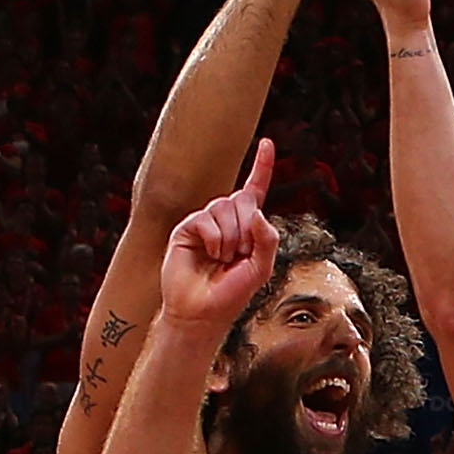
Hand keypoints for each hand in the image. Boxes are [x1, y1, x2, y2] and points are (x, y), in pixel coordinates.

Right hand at [162, 141, 279, 329]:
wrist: (202, 311)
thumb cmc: (231, 291)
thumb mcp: (261, 266)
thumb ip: (267, 238)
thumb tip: (256, 212)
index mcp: (246, 226)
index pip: (254, 190)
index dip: (261, 167)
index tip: (267, 142)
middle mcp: (225, 220)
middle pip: (243, 200)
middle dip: (248, 228)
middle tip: (239, 255)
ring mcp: (204, 222)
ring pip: (225, 207)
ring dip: (232, 237)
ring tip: (223, 258)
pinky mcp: (186, 228)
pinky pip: (206, 219)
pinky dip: (215, 238)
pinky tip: (211, 254)